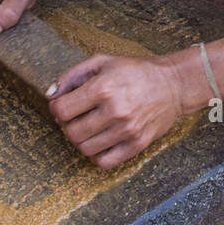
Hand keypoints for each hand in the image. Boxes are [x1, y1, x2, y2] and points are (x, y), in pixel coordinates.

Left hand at [47, 54, 186, 168]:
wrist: (174, 85)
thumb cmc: (136, 71)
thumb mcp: (103, 62)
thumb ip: (72, 76)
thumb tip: (49, 94)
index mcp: (103, 88)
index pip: (62, 110)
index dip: (57, 108)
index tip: (65, 105)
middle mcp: (114, 111)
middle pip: (71, 132)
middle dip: (68, 125)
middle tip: (77, 117)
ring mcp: (126, 131)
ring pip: (85, 149)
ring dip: (82, 140)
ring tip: (90, 128)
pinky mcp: (137, 145)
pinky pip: (104, 162)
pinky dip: (97, 155)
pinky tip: (101, 141)